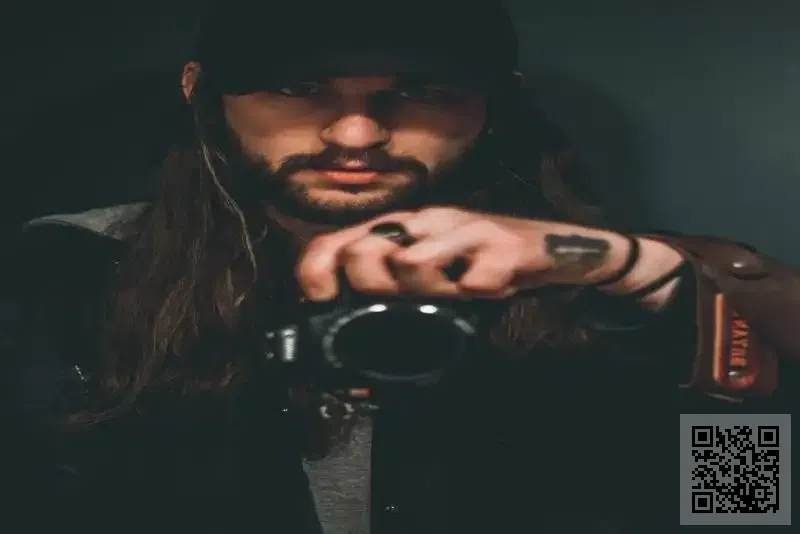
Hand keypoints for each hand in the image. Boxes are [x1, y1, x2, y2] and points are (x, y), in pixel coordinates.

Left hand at [295, 207, 635, 300]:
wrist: (551, 247)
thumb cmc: (481, 262)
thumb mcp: (431, 272)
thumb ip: (393, 290)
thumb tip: (347, 337)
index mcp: (401, 228)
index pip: (334, 242)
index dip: (316, 274)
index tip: (324, 301)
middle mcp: (425, 221)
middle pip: (364, 253)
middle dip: (375, 290)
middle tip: (406, 301)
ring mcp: (463, 228)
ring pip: (411, 264)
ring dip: (428, 294)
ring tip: (454, 294)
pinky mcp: (503, 244)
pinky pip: (475, 281)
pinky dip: (480, 296)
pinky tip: (490, 292)